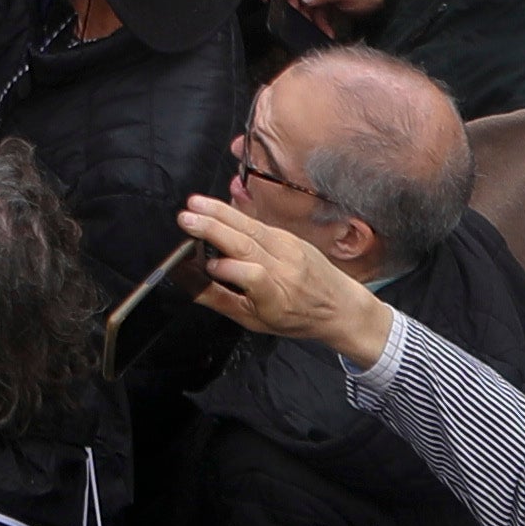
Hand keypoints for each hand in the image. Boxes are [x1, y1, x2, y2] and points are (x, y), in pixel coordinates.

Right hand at [173, 188, 389, 358]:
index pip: (254, 277)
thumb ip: (220, 300)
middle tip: (185, 218)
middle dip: (213, 229)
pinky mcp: (289, 236)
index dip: (229, 269)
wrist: (339, 305)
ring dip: (219, 213)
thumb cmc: (295, 318)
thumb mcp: (255, 321)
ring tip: (194, 204)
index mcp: (276, 299)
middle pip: (247, 244)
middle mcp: (285, 270)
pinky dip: (233, 214)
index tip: (207, 266)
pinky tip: (214, 207)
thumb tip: (189, 282)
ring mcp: (289, 249)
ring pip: (250, 228)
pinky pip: (258, 223)